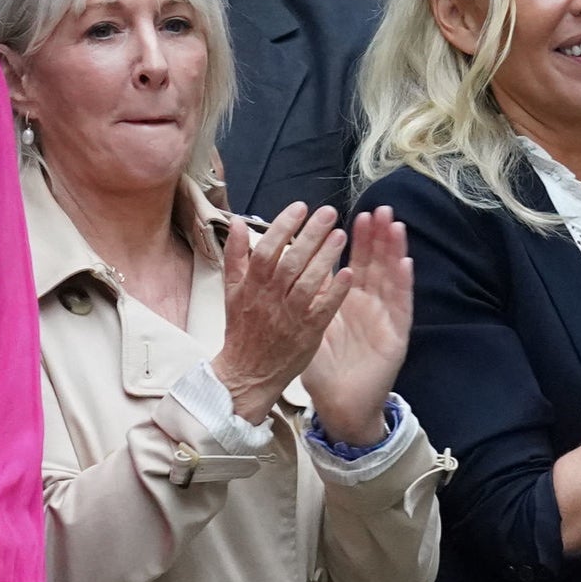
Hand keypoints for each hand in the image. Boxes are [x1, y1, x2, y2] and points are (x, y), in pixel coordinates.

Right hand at [210, 201, 348, 420]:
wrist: (247, 374)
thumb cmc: (242, 329)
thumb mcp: (231, 290)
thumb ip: (235, 255)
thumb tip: (234, 222)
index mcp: (251, 286)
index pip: (266, 249)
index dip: (283, 226)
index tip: (300, 207)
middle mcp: (270, 299)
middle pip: (291, 260)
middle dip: (311, 234)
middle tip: (329, 213)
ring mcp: (290, 316)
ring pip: (310, 281)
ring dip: (326, 257)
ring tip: (341, 235)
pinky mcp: (308, 333)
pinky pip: (324, 308)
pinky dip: (336, 291)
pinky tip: (348, 272)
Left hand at [299, 206, 410, 443]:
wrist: (339, 404)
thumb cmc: (323, 368)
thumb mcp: (309, 326)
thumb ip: (303, 297)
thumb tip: (287, 266)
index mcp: (347, 301)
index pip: (354, 263)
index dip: (356, 241)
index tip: (352, 214)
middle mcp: (369, 306)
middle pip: (376, 264)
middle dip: (378, 237)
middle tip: (380, 209)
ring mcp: (384, 318)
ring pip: (391, 278)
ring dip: (394, 251)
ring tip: (395, 225)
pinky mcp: (395, 335)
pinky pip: (401, 305)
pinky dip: (403, 283)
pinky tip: (405, 262)